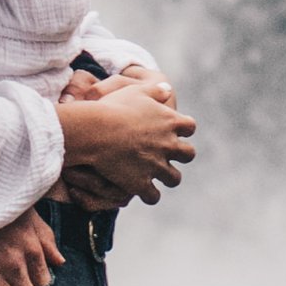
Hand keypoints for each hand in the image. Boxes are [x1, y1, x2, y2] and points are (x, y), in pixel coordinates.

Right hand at [56, 71, 195, 208]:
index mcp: (170, 122)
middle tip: (167, 154)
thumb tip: (167, 89)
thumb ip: (156, 90)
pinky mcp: (141, 184)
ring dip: (167, 177)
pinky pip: (153, 197)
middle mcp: (168, 145)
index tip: (173, 130)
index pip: (190, 127)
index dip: (182, 129)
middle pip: (188, 154)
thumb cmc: (113, 108)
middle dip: (181, 155)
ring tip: (155, 175)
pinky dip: (148, 195)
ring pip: (174, 179)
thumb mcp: (136, 91)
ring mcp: (156, 167)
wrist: (95, 131)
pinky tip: (140, 190)